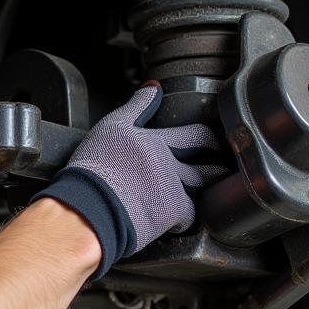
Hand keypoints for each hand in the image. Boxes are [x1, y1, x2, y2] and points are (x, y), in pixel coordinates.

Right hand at [34, 82, 226, 278]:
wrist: (88, 206)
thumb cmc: (91, 171)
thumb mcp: (108, 130)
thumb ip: (133, 108)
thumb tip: (152, 87)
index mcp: (151, 140)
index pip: (186, 128)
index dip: (202, 131)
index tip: (209, 136)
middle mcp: (166, 158)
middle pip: (203, 148)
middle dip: (216, 149)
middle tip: (220, 156)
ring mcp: (172, 184)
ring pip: (202, 181)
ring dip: (208, 183)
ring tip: (210, 188)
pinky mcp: (173, 210)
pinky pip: (189, 215)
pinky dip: (182, 219)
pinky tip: (173, 221)